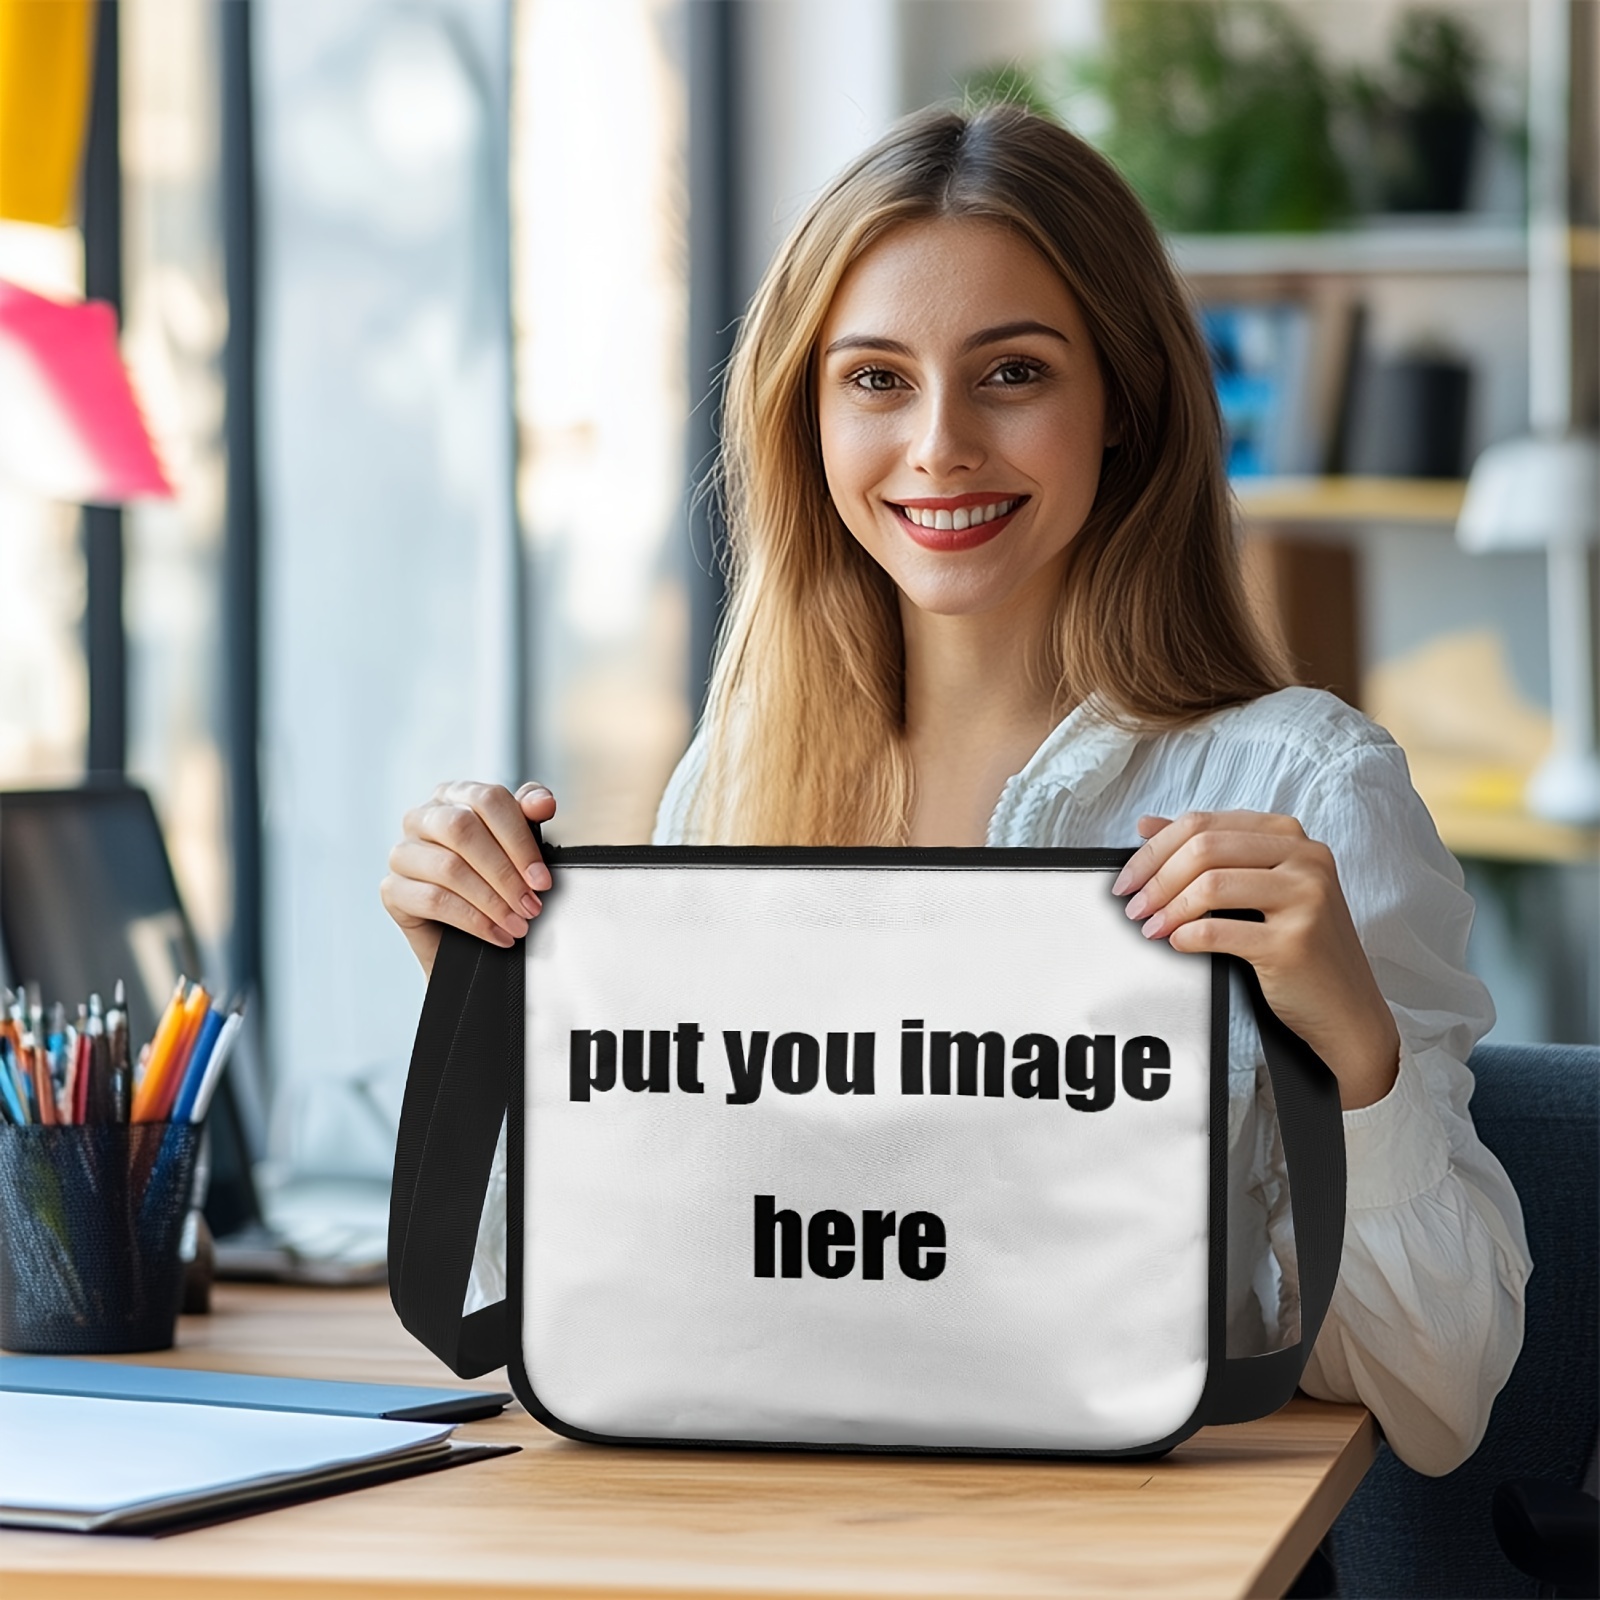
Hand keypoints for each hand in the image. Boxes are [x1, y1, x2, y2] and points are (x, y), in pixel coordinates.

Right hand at [381, 781, 555, 977]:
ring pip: (448, 867)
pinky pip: (433, 900)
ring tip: (518, 923)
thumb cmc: (491, 880)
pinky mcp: (392, 889)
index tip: (541, 877)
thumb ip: (529, 815)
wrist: (466, 937)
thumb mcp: (515, 844)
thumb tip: (543, 802)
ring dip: (492, 901)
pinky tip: (496, 933)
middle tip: (530, 904)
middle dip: (504, 872)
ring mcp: (402, 852)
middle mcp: (422, 817)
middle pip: (463, 830)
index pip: (488, 799)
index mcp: (454, 795)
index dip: (519, 839)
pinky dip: (473, 920)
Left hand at [1112, 811, 1400, 1110]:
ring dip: (1167, 907)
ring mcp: (1306, 898)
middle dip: (1155, 877)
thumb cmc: (1298, 946)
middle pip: (1204, 848)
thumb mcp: (1256, 887)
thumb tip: (1147, 825)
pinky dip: (1186, 936)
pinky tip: (1177, 943)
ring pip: (1210, 884)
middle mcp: (1305, 859)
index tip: (1128, 878)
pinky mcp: (1296, 942)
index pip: (1205, 823)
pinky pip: (1219, 931)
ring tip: (1149, 926)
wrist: (1346, 1009)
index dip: (1154, 850)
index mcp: (1291, 837)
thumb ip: (1208, 853)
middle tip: (1132, 904)